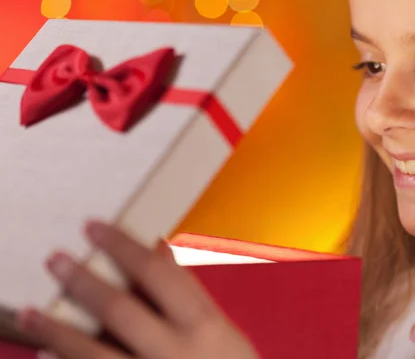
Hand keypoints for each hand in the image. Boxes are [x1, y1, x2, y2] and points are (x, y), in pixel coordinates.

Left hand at [17, 221, 260, 358]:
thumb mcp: (224, 333)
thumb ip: (191, 295)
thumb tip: (160, 249)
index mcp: (204, 326)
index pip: (159, 273)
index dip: (123, 247)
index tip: (95, 228)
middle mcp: (177, 352)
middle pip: (121, 310)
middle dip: (84, 282)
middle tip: (56, 259)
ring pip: (94, 353)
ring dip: (58, 331)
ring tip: (30, 312)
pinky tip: (47, 354)